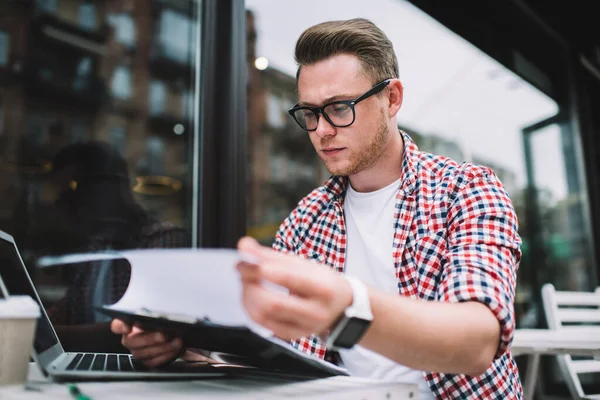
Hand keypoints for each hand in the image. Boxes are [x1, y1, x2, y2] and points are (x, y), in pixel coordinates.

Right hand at [111, 319, 183, 366]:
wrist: (173, 330)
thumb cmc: (163, 319)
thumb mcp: (159, 312)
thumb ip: (155, 314)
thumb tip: (159, 318)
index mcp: (127, 324)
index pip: (117, 325)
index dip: (120, 327)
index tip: (128, 326)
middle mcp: (129, 339)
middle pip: (132, 341)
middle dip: (150, 338)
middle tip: (164, 335)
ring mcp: (137, 351)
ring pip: (144, 354)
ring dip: (163, 348)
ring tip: (177, 341)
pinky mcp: (147, 361)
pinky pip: (153, 362)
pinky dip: (166, 356)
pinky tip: (177, 350)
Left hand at [236, 236, 352, 340]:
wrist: (341, 307)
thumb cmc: (322, 282)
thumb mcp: (303, 264)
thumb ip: (272, 255)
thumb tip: (244, 246)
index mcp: (324, 289)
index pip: (292, 280)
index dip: (265, 270)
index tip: (248, 260)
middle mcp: (315, 312)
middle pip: (273, 303)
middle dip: (251, 284)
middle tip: (243, 269)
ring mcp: (303, 328)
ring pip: (263, 315)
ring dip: (247, 295)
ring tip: (246, 280)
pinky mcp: (291, 335)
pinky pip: (262, 324)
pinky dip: (250, 307)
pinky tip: (251, 295)